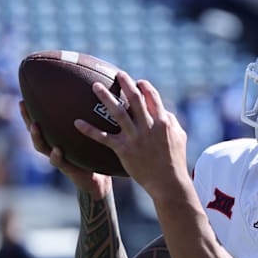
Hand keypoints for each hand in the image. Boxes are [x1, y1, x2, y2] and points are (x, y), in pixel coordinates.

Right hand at [19, 100, 111, 197]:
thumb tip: (95, 93)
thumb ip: (89, 117)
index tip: (24, 95)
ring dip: (37, 136)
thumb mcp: (92, 133)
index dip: (31, 109)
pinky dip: (57, 156)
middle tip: (22, 105)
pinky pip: (59, 162)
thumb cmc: (95, 152)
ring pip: (42, 147)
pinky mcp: (67, 169)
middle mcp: (53, 145)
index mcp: (57, 136)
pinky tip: (57, 149)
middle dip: (27, 118)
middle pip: (34, 130)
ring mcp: (58, 157)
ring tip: (35, 126)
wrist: (99, 177)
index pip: (41, 120)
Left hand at [74, 72, 188, 198]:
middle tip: (118, 74)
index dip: (144, 87)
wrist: (168, 182)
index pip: (153, 98)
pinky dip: (90, 130)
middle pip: (134, 99)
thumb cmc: (175, 160)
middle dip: (125, 83)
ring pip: (118, 112)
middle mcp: (148, 126)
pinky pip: (103, 138)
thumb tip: (164, 110)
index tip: (137, 81)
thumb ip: (172, 121)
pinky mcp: (124, 150)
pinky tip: (77, 123)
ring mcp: (135, 138)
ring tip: (95, 86)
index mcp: (162, 121)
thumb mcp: (180, 137)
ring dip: (105, 98)